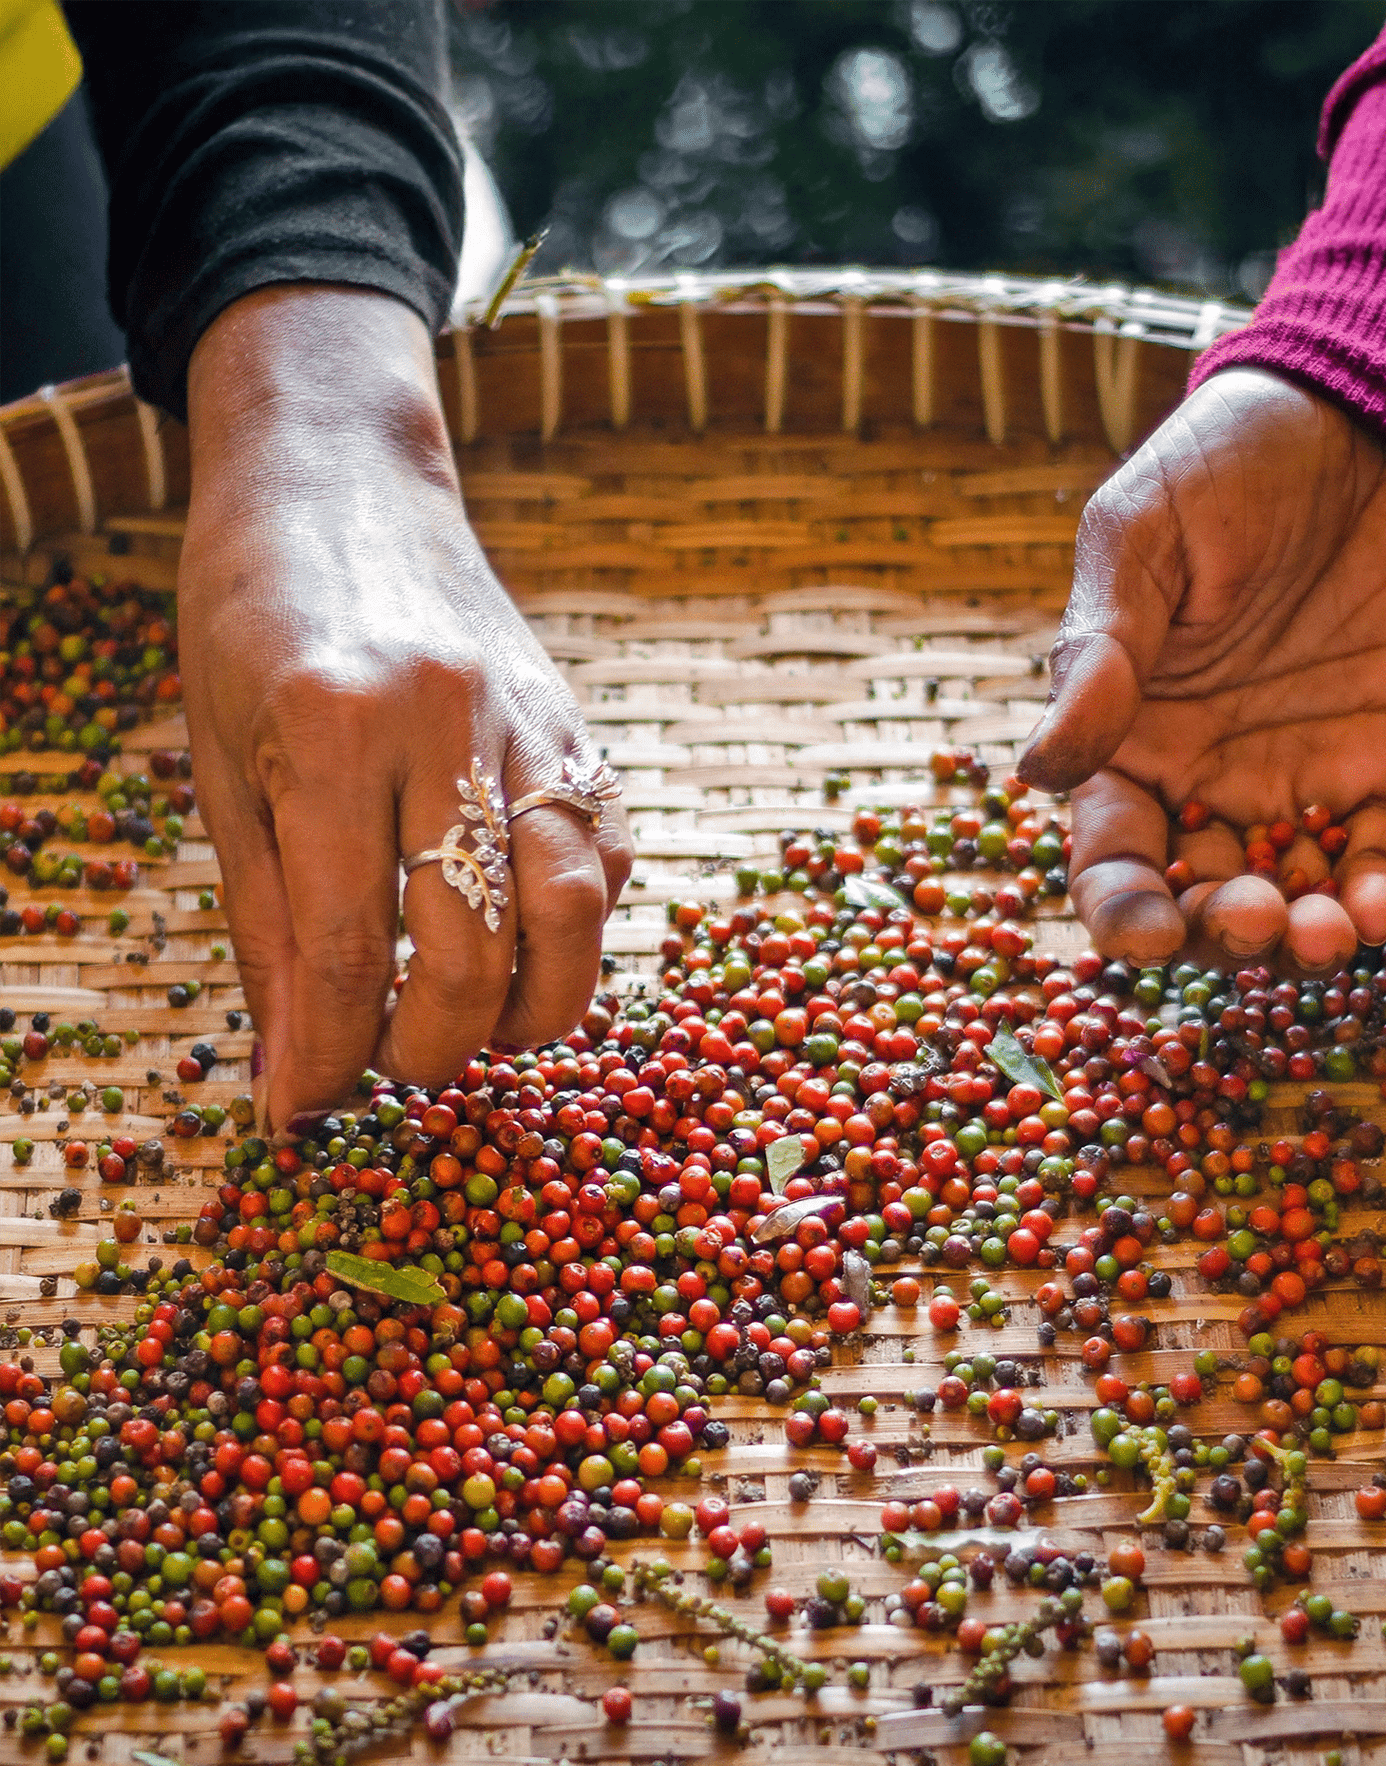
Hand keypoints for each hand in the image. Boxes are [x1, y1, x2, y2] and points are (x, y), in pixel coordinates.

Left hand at [181, 286, 632, 1134]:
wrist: (340, 479)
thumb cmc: (252, 620)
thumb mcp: (224, 768)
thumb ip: (272, 923)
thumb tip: (293, 1065)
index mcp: (330, 729)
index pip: (348, 945)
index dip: (331, 1053)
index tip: (310, 1112)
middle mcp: (447, 724)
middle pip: (475, 948)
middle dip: (433, 1046)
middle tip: (393, 1066)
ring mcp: (531, 721)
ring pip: (574, 912)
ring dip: (532, 1008)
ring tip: (477, 1028)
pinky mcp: (578, 727)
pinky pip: (608, 858)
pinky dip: (577, 930)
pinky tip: (526, 946)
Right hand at [1017, 368, 1385, 968]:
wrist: (1370, 415)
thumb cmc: (1230, 465)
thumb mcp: (1140, 539)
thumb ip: (1099, 655)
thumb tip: (1037, 770)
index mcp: (1133, 741)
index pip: (1114, 858)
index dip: (1122, 912)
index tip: (1144, 936)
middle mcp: (1212, 781)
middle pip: (1201, 904)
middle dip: (1219, 936)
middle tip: (1250, 920)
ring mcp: (1306, 783)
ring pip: (1295, 903)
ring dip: (1306, 941)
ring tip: (1323, 933)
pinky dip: (1385, 903)